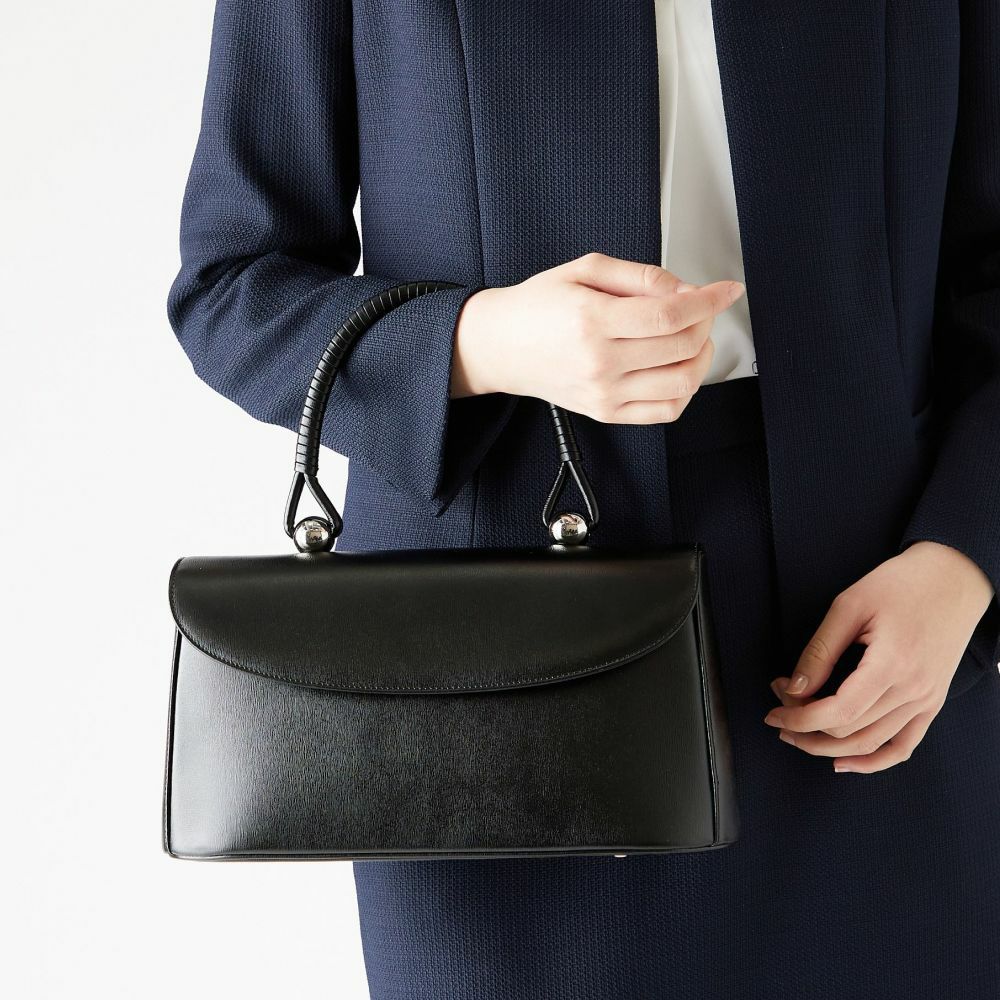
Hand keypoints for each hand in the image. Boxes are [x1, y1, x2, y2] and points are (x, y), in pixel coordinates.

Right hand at [450, 251, 745, 422]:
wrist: (500, 347)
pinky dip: (686, 389)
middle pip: (683, 346)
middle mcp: (599, 362)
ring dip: (702, 355)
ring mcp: (604, 392)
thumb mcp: (584, 269)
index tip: (725, 290)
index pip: (671, 315)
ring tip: (692, 336)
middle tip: (700, 307)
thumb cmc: (537, 307)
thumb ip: (640, 275)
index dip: (709, 300)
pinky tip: (679, 367)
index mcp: (592, 321)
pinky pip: (665, 410)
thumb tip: (685, 289)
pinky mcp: (606, 412)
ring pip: (683, 382)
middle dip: (705, 321)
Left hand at [764, 540, 994, 772]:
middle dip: (805, 727)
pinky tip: (843, 761)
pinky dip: (873, 760)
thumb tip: (795, 687)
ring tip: (797, 734)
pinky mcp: (932, 702)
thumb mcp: (849, 606)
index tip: (775, 709)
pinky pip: (903, 746)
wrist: (952, 578)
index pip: (838, 711)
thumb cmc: (900, 584)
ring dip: (829, 747)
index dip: (799, 716)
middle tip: (780, 709)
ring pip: (871, 744)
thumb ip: (820, 651)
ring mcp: (926, 700)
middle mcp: (913, 690)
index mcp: (892, 664)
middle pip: (850, 731)